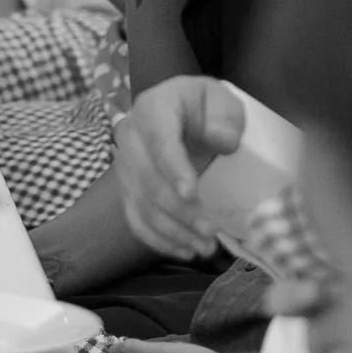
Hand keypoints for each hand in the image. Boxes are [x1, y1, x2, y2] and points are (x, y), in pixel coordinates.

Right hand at [113, 75, 245, 259]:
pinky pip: (135, 219)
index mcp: (152, 109)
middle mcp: (130, 138)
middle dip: (179, 211)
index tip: (191, 194)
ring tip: (206, 248)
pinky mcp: (128, 189)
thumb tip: (222, 141)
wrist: (183, 114)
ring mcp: (125, 166)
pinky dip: (158, 240)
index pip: (159, 140)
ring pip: (141, 205)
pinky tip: (185, 252)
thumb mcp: (222, 100)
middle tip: (211, 231)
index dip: (172, 168)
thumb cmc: (205, 107)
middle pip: (147, 180)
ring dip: (172, 231)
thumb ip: (226, 116)